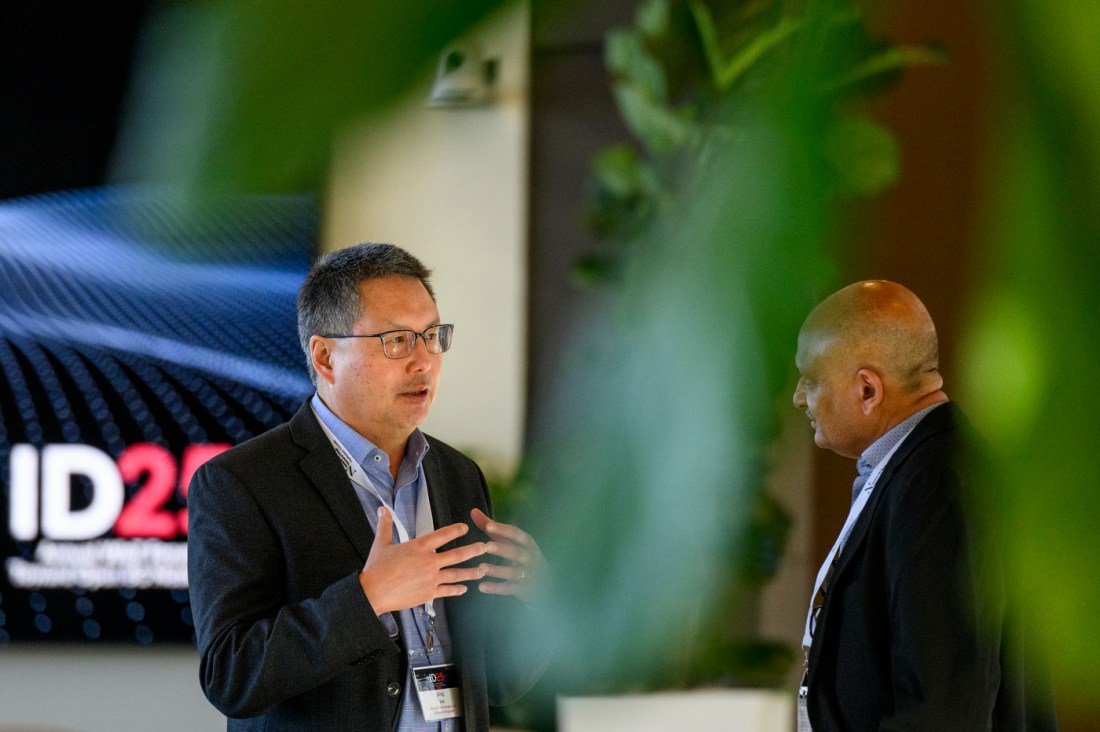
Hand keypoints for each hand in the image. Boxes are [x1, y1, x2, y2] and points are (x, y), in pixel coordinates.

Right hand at [359, 507, 488, 613]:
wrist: (372, 592)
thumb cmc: (376, 568)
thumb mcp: (381, 543)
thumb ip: (386, 525)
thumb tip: (383, 510)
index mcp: (419, 546)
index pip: (443, 534)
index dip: (456, 530)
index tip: (465, 527)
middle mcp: (429, 562)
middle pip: (458, 554)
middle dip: (474, 550)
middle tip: (485, 547)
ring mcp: (431, 579)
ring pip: (457, 574)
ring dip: (472, 572)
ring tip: (483, 570)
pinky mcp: (429, 594)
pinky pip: (448, 591)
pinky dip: (458, 589)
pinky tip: (464, 588)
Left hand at [471, 508, 545, 602]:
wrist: (544, 582)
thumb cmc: (520, 555)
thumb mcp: (509, 540)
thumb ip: (491, 527)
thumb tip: (473, 511)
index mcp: (527, 543)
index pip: (516, 534)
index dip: (503, 530)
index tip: (488, 526)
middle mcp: (530, 557)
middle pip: (517, 552)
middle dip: (502, 549)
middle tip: (486, 546)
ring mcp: (528, 574)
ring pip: (513, 572)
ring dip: (497, 570)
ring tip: (481, 567)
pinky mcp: (524, 589)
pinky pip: (510, 589)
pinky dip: (496, 588)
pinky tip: (482, 587)